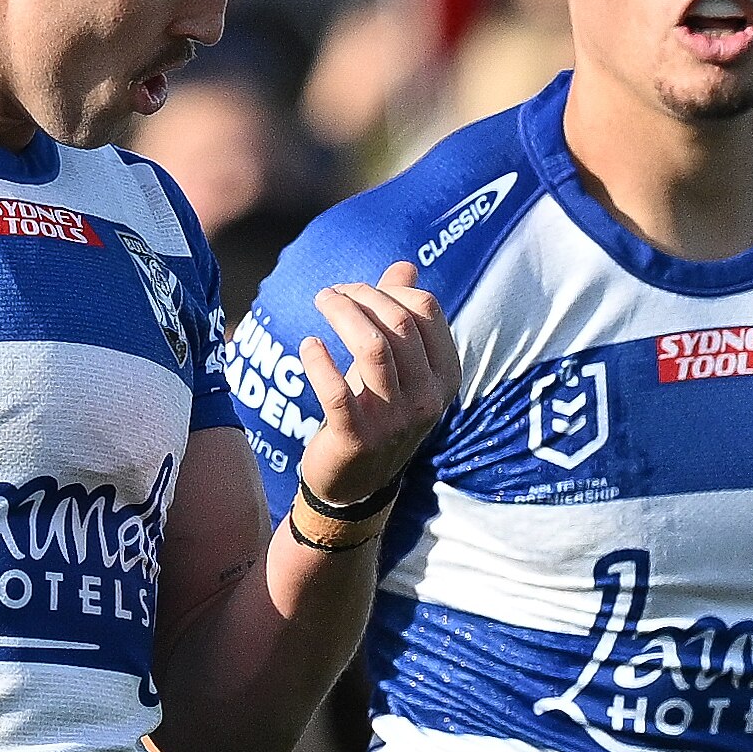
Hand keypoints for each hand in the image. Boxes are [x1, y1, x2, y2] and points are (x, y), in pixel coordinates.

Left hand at [289, 256, 457, 519]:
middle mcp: (427, 398)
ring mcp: (394, 420)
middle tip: (331, 294)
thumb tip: (405, 266)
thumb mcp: (395, 367)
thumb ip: (401, 317)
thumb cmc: (375, 412)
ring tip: (320, 302)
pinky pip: (337, 390)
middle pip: (399, 322)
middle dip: (360, 296)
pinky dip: (319, 360)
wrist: (354, 485)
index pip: (425, 309)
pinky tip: (308, 345)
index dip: (387, 288)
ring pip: (373, 347)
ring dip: (341, 315)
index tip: (356, 290)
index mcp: (444, 375)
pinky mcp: (356, 438)